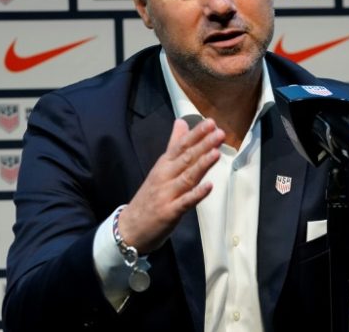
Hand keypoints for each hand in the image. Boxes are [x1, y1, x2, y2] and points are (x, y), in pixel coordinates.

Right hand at [117, 118, 224, 252]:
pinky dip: (196, 194)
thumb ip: (173, 144)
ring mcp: (167, 194)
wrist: (129, 227)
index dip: (196, 134)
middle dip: (203, 145)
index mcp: (164, 165)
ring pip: (187, 177)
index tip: (210, 122)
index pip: (181, 145)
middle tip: (219, 132)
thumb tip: (181, 122)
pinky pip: (185, 202)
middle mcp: (165, 176)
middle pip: (186, 158)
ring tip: (216, 152)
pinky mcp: (169, 212)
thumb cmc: (149, 196)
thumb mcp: (160, 167)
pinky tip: (209, 186)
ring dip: (201, 164)